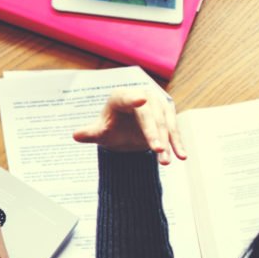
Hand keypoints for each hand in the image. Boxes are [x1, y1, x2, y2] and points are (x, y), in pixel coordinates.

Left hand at [71, 91, 185, 161]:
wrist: (125, 133)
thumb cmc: (111, 129)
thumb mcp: (100, 133)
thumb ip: (90, 134)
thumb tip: (76, 136)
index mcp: (120, 97)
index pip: (127, 98)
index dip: (133, 99)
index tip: (140, 99)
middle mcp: (141, 96)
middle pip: (149, 116)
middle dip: (154, 134)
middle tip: (157, 150)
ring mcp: (157, 104)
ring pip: (165, 124)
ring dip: (168, 143)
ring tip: (166, 161)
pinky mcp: (168, 114)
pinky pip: (174, 130)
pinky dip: (177, 143)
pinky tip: (182, 156)